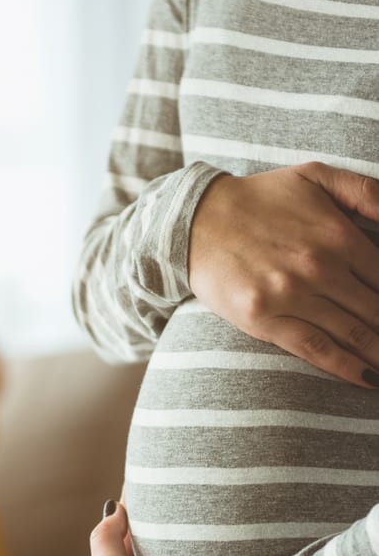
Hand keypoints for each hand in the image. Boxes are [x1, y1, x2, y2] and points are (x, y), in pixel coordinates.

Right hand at [189, 162, 378, 387]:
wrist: (196, 222)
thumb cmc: (259, 200)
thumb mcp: (316, 175)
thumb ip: (367, 193)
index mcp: (339, 236)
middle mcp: (320, 269)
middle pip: (377, 310)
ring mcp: (291, 298)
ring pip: (353, 334)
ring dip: (378, 353)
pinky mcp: (265, 321)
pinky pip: (316, 349)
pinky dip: (347, 368)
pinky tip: (367, 379)